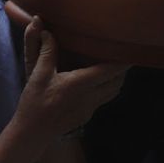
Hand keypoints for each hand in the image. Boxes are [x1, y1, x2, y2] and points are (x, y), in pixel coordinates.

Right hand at [8, 4, 127, 137]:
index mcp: (80, 84)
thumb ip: (47, 51)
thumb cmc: (34, 102)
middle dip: (122, 70)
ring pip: (112, 92)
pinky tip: (97, 83)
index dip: (123, 61)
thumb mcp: (38, 74)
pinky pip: (103, 100)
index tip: (131, 51)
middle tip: (123, 56)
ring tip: (114, 67)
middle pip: (117, 82)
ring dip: (116, 80)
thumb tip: (46, 30)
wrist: (32, 132)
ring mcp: (89, 109)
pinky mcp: (86, 116)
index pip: (109, 71)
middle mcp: (90, 97)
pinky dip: (107, 89)